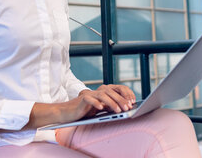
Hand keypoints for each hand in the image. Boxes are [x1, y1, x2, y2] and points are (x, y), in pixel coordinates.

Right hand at [22, 84, 136, 128]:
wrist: (68, 112)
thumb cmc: (85, 112)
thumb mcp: (101, 109)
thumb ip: (110, 106)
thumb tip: (126, 108)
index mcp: (103, 92)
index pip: (117, 88)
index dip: (126, 94)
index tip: (133, 102)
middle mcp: (97, 91)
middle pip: (111, 91)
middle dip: (121, 100)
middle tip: (128, 108)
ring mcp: (90, 94)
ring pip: (103, 95)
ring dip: (112, 102)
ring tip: (118, 110)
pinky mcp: (82, 99)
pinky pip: (90, 99)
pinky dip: (96, 103)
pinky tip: (101, 108)